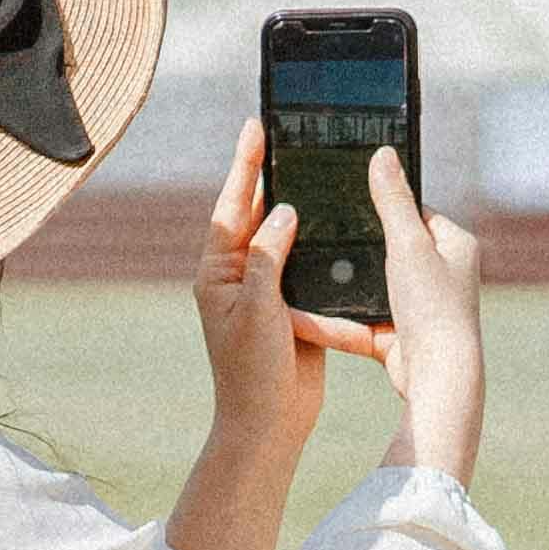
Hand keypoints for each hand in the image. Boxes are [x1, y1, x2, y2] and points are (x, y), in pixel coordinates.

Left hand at [183, 124, 327, 505]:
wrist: (268, 422)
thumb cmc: (251, 371)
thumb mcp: (257, 308)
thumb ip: (267, 256)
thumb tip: (282, 210)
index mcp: (218, 274)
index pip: (231, 207)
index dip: (244, 166)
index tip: (255, 127)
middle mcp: (236, 276)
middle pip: (253, 214)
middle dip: (267, 174)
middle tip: (283, 132)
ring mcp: (263, 291)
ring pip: (279, 235)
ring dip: (293, 203)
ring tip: (309, 165)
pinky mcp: (289, 306)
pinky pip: (300, 262)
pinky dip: (314, 239)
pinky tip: (331, 219)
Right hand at [298, 145, 483, 492]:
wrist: (437, 379)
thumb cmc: (433, 308)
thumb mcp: (408, 244)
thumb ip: (391, 201)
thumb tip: (383, 154)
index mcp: (454, 245)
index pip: (414, 212)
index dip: (381, 204)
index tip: (344, 195)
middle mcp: (442, 275)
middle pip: (387, 250)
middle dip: (352, 248)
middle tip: (313, 232)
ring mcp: (419, 308)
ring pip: (368, 289)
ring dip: (339, 286)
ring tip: (299, 269)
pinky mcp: (398, 338)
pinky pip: (360, 323)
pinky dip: (334, 322)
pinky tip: (300, 314)